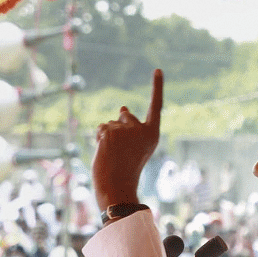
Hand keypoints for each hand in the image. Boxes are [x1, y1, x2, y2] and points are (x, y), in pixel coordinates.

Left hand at [92, 69, 162, 209]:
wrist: (117, 187)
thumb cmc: (125, 169)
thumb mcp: (133, 147)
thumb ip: (131, 127)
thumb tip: (123, 106)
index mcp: (152, 135)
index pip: (155, 107)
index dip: (156, 88)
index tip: (157, 69)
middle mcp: (142, 130)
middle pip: (125, 115)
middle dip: (118, 126)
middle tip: (119, 150)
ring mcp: (127, 130)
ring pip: (110, 123)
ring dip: (107, 135)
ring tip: (112, 154)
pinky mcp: (112, 131)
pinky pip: (101, 128)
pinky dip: (99, 138)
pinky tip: (105, 151)